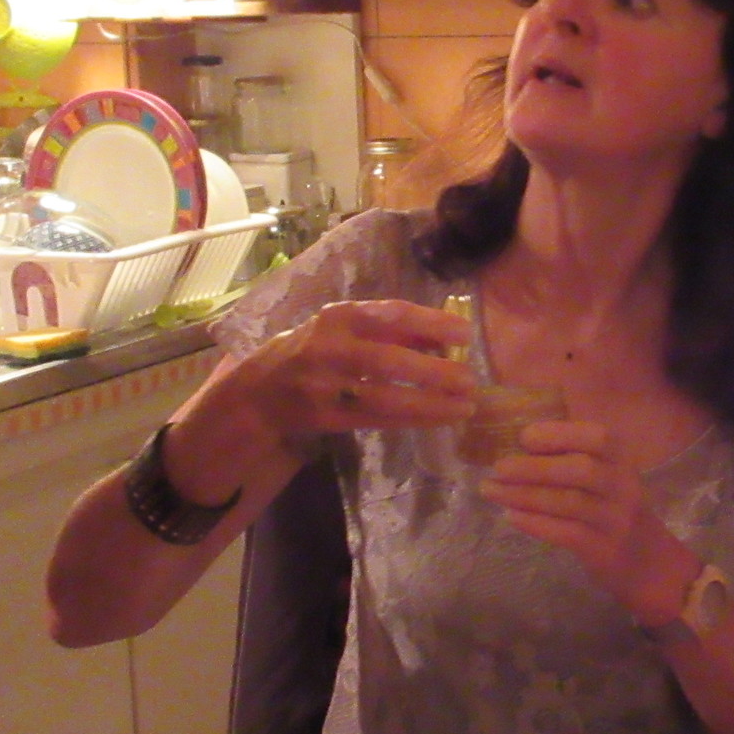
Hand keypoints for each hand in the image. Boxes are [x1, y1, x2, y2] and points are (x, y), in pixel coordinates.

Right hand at [234, 299, 477, 446]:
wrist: (263, 391)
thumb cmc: (318, 350)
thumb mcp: (347, 329)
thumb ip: (393, 331)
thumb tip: (446, 337)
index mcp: (339, 316)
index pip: (391, 314)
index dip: (430, 323)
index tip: (465, 333)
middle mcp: (329, 348)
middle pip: (388, 360)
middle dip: (434, 371)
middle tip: (470, 379)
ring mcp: (324, 385)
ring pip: (384, 396)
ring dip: (429, 403)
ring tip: (464, 407)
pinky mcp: (325, 417)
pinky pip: (376, 419)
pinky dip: (411, 419)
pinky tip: (439, 419)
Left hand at [478, 420, 685, 624]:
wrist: (646, 561)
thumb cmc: (612, 507)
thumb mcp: (605, 475)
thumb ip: (573, 456)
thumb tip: (517, 443)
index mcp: (622, 459)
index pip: (597, 437)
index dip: (560, 434)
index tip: (524, 437)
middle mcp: (623, 485)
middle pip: (580, 470)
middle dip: (533, 467)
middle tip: (497, 468)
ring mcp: (616, 518)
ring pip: (568, 503)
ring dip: (524, 495)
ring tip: (492, 490)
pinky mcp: (604, 549)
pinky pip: (566, 533)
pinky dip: (535, 523)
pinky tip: (511, 516)